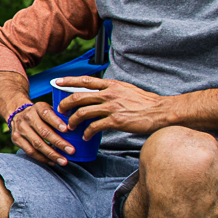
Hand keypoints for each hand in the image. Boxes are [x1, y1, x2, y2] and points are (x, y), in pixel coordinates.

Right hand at [7, 94, 85, 166]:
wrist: (16, 112)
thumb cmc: (40, 113)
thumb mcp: (48, 108)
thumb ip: (60, 115)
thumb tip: (81, 125)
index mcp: (38, 108)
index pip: (47, 114)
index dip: (57, 122)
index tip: (67, 129)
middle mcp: (28, 117)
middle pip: (44, 132)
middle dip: (59, 143)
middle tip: (72, 151)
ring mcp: (21, 129)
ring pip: (37, 144)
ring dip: (52, 154)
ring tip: (64, 161)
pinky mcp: (16, 139)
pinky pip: (30, 151)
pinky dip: (42, 158)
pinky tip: (52, 162)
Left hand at [51, 77, 179, 140]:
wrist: (161, 111)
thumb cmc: (146, 102)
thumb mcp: (127, 89)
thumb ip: (113, 90)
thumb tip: (101, 93)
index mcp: (112, 85)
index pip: (85, 80)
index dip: (68, 81)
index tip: (57, 82)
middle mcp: (109, 94)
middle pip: (78, 97)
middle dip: (65, 104)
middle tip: (60, 110)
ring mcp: (112, 107)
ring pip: (83, 112)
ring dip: (73, 121)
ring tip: (71, 127)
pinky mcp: (116, 121)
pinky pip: (94, 127)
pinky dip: (87, 133)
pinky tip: (86, 137)